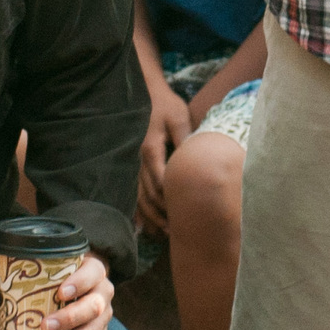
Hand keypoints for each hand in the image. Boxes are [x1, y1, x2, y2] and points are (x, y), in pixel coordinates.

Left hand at [0, 251, 113, 329]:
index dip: (80, 282)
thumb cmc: (57, 274)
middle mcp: (103, 295)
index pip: (92, 274)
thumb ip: (10, 269)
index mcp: (94, 271)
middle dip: (70, 318)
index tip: (61, 292)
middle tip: (46, 326)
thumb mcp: (39, 266)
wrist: (81, 284)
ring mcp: (101, 320)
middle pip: (93, 307)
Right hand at [137, 86, 193, 232]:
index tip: (183, 213)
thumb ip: (184, 136)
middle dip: (161, 214)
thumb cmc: (165, 106)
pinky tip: (146, 226)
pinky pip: (136, 193)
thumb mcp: (178, 116)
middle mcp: (140, 161)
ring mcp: (136, 165)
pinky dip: (141, 211)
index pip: (160, 180)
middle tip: (176, 232)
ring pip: (140, 197)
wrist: (148, 95)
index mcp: (151, 150)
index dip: (170, 198)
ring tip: (163, 233)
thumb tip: (193, 155)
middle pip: (148, 194)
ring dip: (150, 216)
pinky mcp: (138, 166)